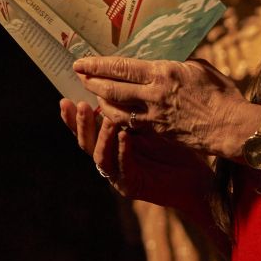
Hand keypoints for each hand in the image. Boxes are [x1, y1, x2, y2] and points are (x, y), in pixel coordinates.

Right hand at [60, 97, 213, 208]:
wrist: (194, 178)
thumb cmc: (173, 147)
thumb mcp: (150, 123)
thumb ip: (134, 107)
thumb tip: (126, 75)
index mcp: (110, 142)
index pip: (86, 127)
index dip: (73, 115)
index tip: (66, 97)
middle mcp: (109, 157)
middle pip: (85, 140)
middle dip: (80, 123)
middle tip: (79, 104)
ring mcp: (118, 173)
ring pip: (100, 155)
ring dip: (100, 135)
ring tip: (105, 119)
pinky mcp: (132, 185)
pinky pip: (123, 166)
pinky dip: (122, 150)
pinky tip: (124, 136)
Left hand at [70, 55, 254, 159]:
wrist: (231, 127)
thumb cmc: (221, 93)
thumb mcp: (200, 67)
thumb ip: (177, 64)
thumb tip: (166, 62)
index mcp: (163, 74)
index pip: (121, 68)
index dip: (98, 65)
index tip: (81, 62)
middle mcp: (153, 95)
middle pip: (112, 89)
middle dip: (92, 82)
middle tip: (80, 76)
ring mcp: (154, 116)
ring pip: (116, 110)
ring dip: (101, 102)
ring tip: (92, 94)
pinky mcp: (158, 131)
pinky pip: (131, 123)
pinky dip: (117, 117)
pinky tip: (112, 113)